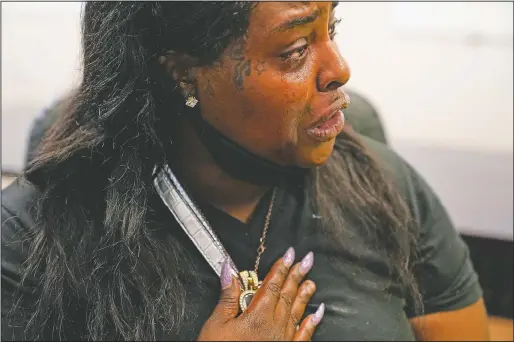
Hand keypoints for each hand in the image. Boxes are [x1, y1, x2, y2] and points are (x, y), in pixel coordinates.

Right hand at [198, 247, 323, 340]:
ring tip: (311, 281)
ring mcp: (283, 339)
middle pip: (287, 294)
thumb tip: (229, 271)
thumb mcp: (217, 324)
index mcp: (257, 316)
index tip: (289, 254)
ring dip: (304, 294)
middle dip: (297, 275)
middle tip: (307, 259)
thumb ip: (227, 297)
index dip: (281, 268)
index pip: (272, 285)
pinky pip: (303, 335)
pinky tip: (318, 313)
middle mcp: (274, 326)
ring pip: (297, 312)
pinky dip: (312, 323)